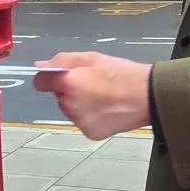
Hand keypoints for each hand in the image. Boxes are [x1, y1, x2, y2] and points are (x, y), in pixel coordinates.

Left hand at [33, 52, 151, 139]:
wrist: (148, 97)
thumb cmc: (125, 76)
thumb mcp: (93, 58)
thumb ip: (63, 60)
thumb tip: (42, 65)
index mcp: (70, 83)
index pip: (41, 82)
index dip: (49, 78)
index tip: (58, 76)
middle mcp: (71, 105)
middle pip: (59, 96)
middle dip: (70, 90)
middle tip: (93, 83)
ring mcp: (80, 121)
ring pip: (70, 110)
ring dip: (80, 104)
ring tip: (103, 96)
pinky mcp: (89, 132)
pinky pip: (82, 121)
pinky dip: (90, 116)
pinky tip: (106, 108)